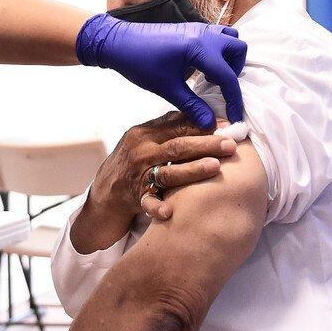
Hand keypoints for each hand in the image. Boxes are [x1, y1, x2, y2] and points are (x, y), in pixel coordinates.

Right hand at [72, 113, 237, 251]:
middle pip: (177, 145)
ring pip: (168, 171)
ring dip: (192, 170)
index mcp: (144, 134)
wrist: (101, 199)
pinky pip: (147, 202)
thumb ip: (167, 131)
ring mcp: (136, 175)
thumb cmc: (129, 168)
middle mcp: (140, 151)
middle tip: (230, 144)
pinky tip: (170, 211)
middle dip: (206, 144)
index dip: (204, 125)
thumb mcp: (143, 144)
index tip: (227, 126)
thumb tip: (203, 119)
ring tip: (214, 167)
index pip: (177, 125)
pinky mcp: (132, 197)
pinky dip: (157, 206)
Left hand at [75, 13, 247, 127]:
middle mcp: (204, 34)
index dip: (234, 99)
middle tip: (219, 89)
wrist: (118, 41)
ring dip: (229, 58)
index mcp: (199, 48)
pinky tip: (202, 67)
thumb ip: (192, 106)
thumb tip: (212, 124)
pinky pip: (217, 35)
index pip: (228, 76)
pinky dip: (218, 50)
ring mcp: (198, 28)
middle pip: (238, 50)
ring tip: (212, 77)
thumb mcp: (167, 88)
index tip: (235, 117)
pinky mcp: (192, 28)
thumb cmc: (140, 63)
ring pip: (230, 39)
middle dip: (235, 72)